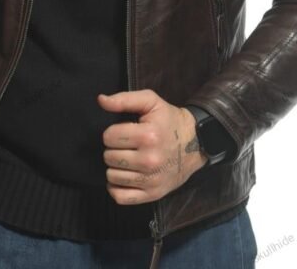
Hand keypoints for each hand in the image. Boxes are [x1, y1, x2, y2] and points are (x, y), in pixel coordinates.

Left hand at [98, 89, 207, 204]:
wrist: (196, 143)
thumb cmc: (169, 120)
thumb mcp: (150, 101)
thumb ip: (124, 99)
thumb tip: (101, 100)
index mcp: (148, 135)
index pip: (109, 137)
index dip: (112, 132)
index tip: (123, 131)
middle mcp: (149, 160)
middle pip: (109, 158)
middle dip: (114, 149)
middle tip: (126, 145)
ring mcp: (151, 180)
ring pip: (112, 177)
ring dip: (115, 167)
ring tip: (127, 159)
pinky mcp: (153, 194)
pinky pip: (121, 197)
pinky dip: (116, 188)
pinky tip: (123, 176)